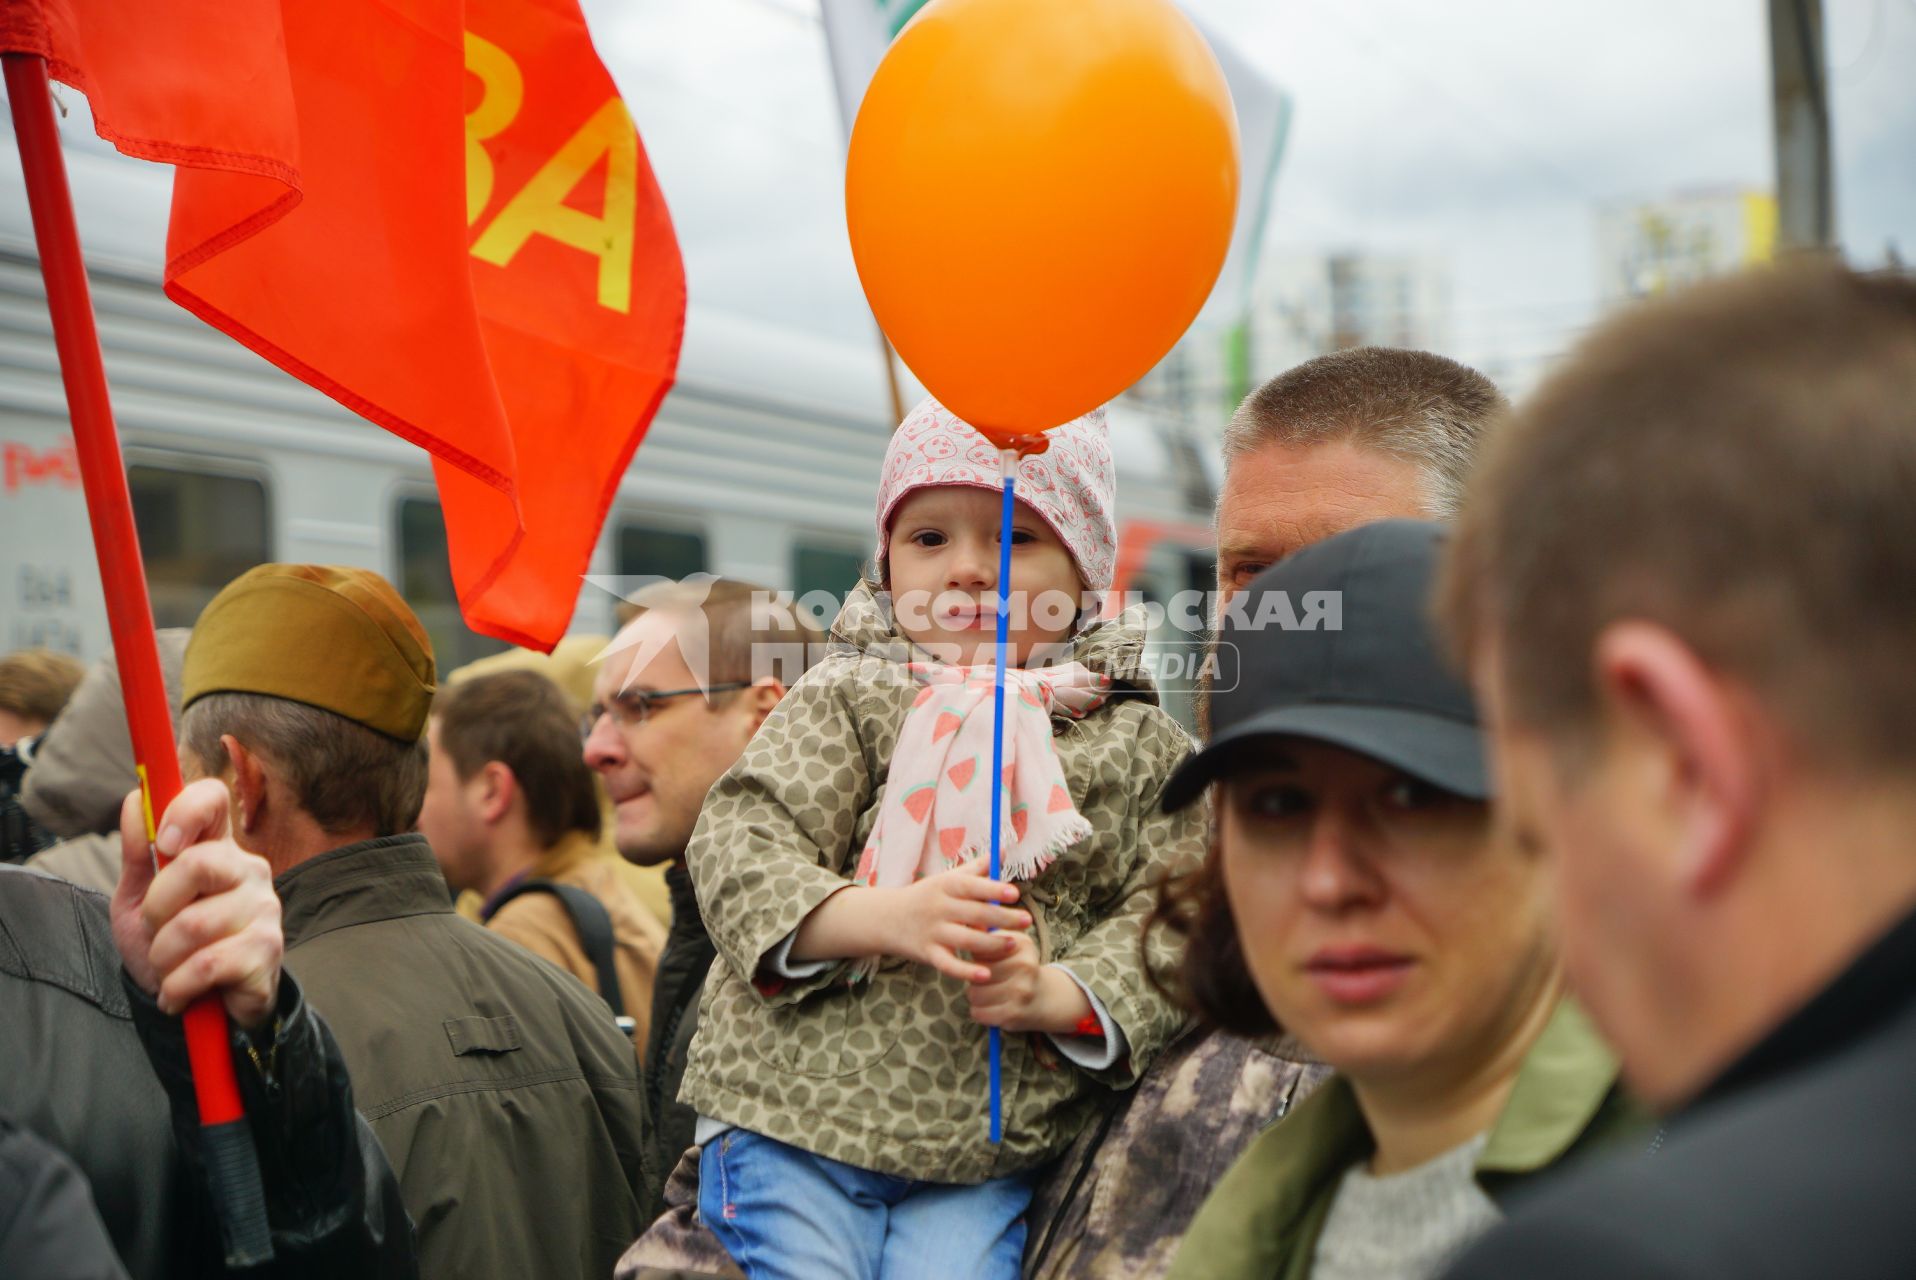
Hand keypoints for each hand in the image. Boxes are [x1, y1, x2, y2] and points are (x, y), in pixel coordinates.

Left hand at [112, 779, 283, 1028]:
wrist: (200, 1007)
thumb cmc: (171, 944)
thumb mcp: (138, 899)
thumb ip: (138, 853)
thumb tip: (136, 800)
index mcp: (216, 848)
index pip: (213, 799)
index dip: (186, 810)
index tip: (163, 842)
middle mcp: (248, 869)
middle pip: (197, 863)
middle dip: (157, 908)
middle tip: (157, 932)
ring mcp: (264, 908)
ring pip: (194, 924)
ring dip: (163, 958)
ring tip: (170, 969)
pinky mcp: (267, 950)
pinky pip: (206, 964)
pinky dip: (178, 986)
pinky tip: (181, 991)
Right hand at [886, 857, 1030, 984]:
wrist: (886, 918)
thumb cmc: (926, 896)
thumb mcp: (946, 878)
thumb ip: (976, 868)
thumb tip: (1004, 851)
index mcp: (945, 886)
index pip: (971, 886)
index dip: (993, 890)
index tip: (1014, 894)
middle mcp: (939, 908)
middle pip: (975, 914)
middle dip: (1003, 918)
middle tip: (1027, 921)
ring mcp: (933, 932)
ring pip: (966, 941)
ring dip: (992, 944)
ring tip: (1014, 944)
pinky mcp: (928, 954)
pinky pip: (949, 965)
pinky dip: (967, 971)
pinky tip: (986, 975)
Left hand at [967, 932, 1093, 1033]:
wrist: (1045, 998)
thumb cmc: (1019, 968)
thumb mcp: (1011, 944)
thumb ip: (989, 932)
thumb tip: (969, 921)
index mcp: (1022, 944)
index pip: (979, 949)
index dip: (977, 956)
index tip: (988, 959)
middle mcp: (1025, 966)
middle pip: (975, 971)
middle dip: (975, 977)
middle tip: (988, 979)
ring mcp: (1021, 992)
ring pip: (974, 994)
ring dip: (976, 996)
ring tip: (990, 993)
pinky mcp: (1014, 1015)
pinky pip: (978, 1013)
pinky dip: (980, 1012)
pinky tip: (991, 1007)